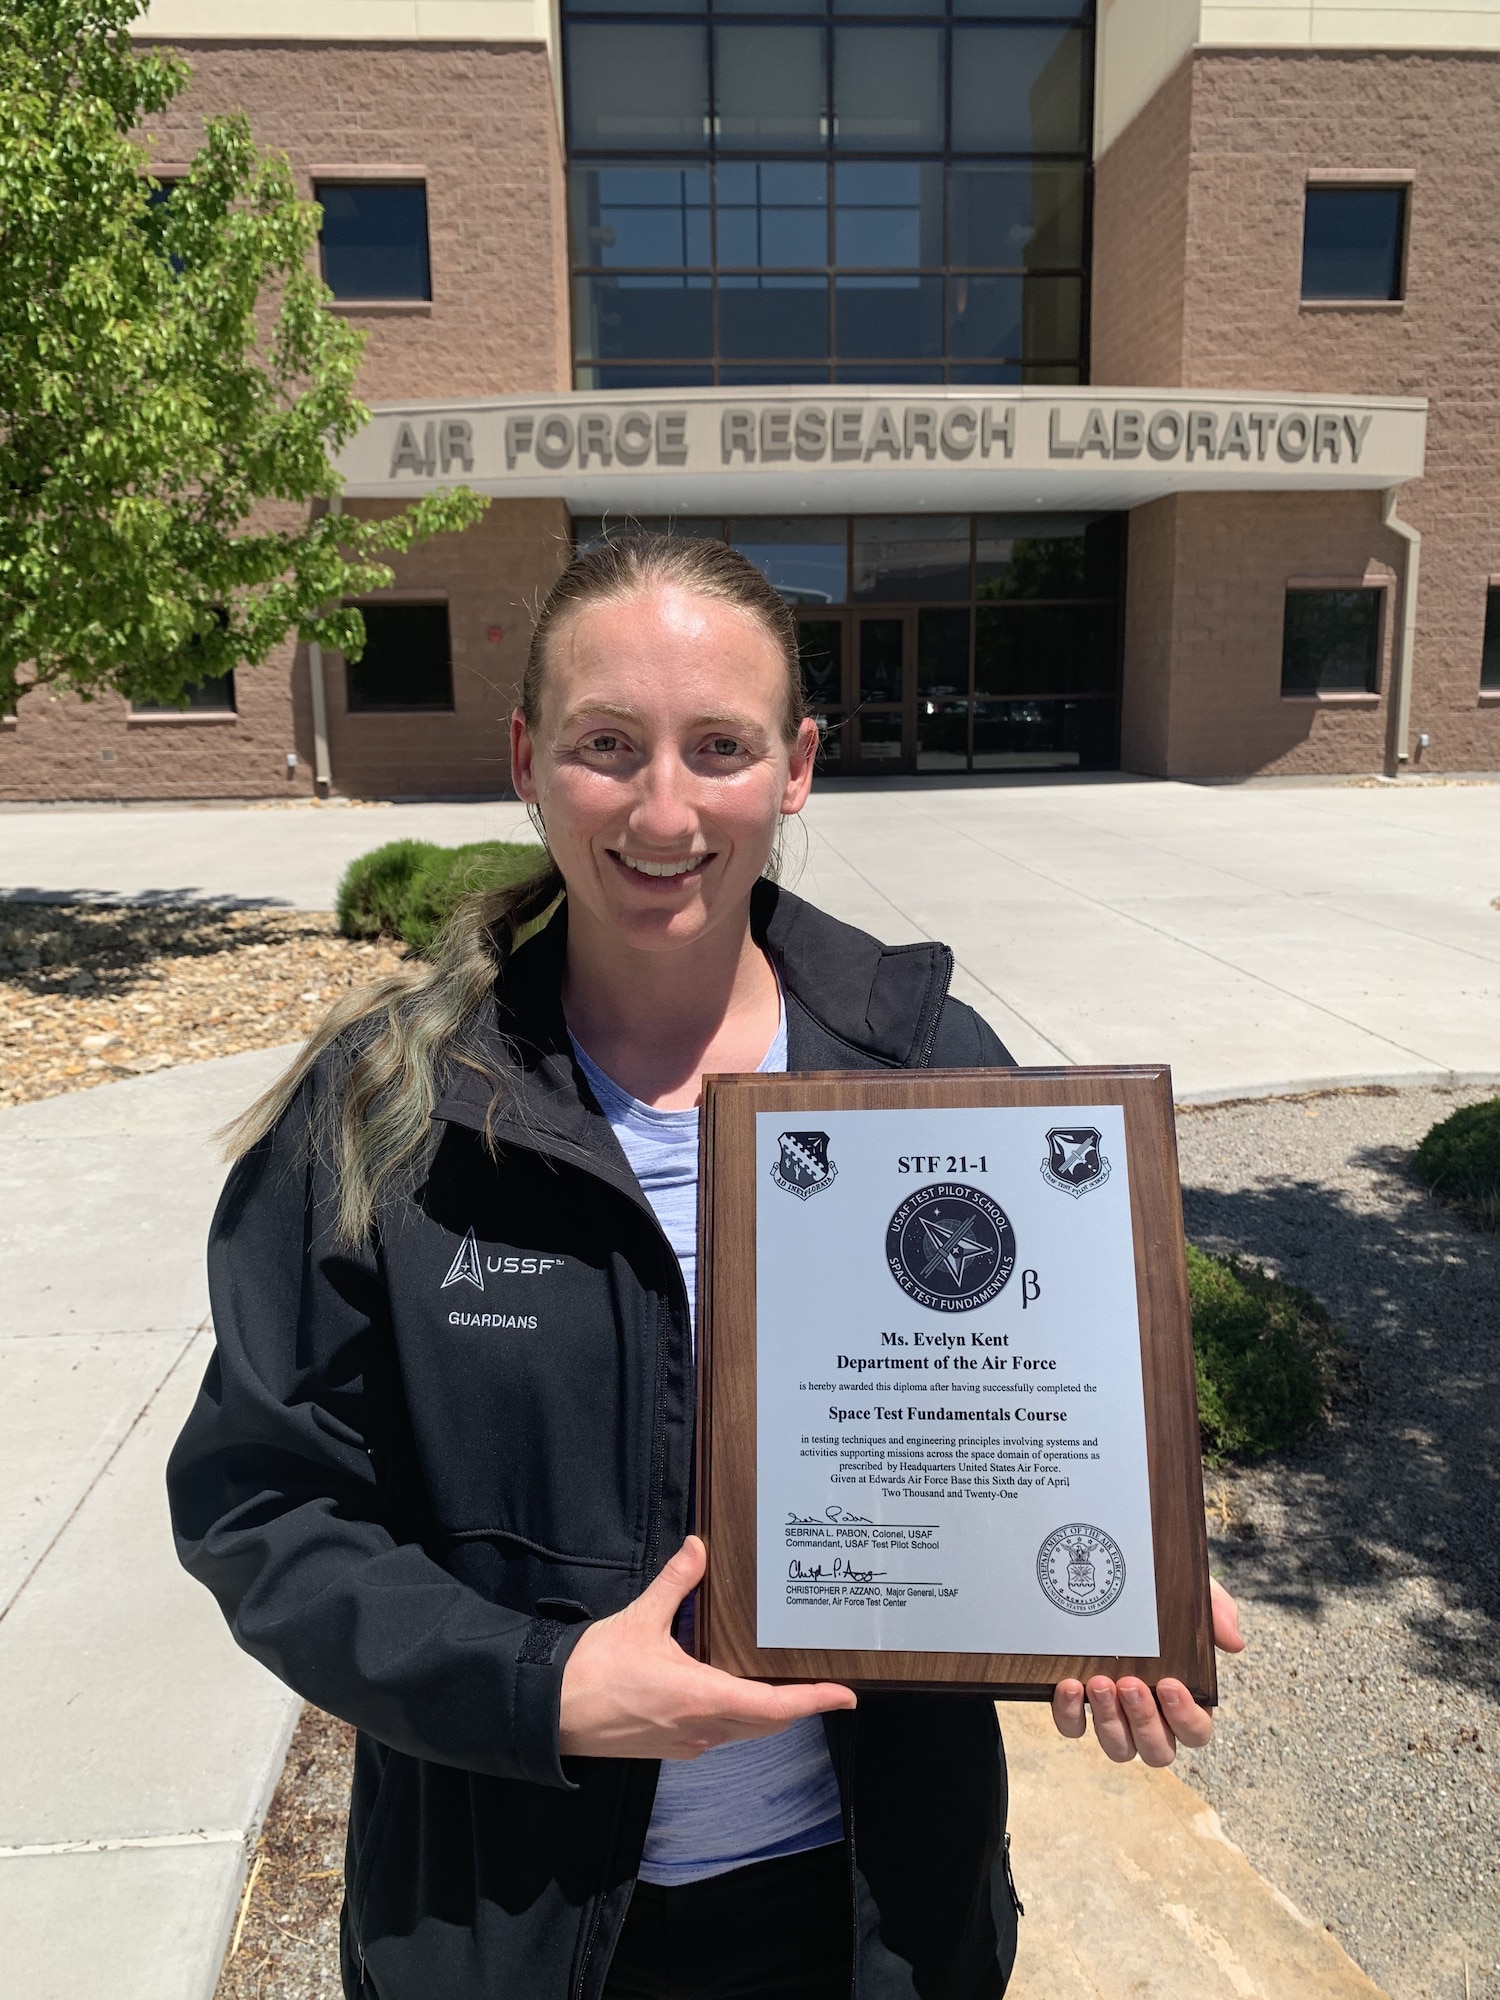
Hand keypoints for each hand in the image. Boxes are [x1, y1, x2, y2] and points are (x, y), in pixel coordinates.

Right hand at [558, 1536, 856, 1759]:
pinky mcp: (671, 1745)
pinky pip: (720, 1734)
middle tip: (823, 1684)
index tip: (845, 1697)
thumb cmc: (594, 1670)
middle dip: (798, 1706)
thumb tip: (698, 1547)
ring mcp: (687, 1742)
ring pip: (744, 1732)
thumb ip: (675, 1583)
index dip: (813, 1701)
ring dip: (769, 1713)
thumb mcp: (639, 1619)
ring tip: (788, 1686)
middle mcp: (702, 1728)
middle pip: (766, 1723)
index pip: (773, 1707)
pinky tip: (734, 1693)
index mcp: (700, 1697)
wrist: (551, 1714)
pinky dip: (740, 1716)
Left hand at [1049, 1577, 1245, 1767]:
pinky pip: (1074, 1728)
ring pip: (1119, 1748)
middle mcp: (1151, 1716)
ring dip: (1109, 1722)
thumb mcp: (1192, 1593)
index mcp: (1185, 1699)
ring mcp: (1113, 1716)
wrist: (1108, 1573)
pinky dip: (1070, 1714)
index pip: (1196, 1731)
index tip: (1169, 1685)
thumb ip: (1217, 1612)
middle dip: (1144, 1721)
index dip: (1185, 1718)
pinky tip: (1069, 1686)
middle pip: (1158, 1751)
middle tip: (1129, 1684)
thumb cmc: (1161, 1596)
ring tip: (1098, 1683)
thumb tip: (1234, 1642)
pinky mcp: (1077, 1706)